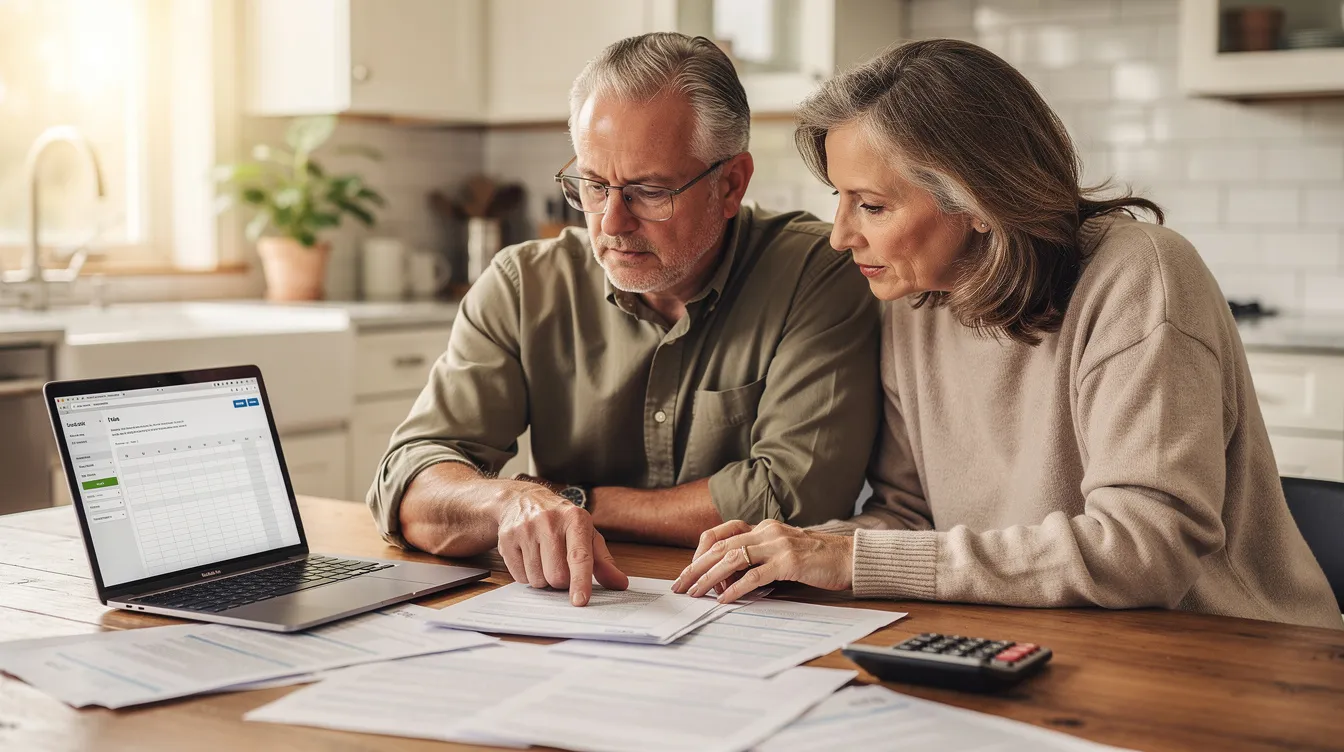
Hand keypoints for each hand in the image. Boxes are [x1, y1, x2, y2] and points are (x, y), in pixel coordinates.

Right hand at [495, 482, 627, 605]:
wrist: (522, 500)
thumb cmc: (561, 522)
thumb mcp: (586, 534)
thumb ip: (603, 561)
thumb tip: (620, 584)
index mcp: (575, 519)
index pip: (579, 556)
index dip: (580, 581)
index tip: (580, 601)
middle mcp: (549, 521)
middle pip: (557, 576)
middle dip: (561, 581)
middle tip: (561, 566)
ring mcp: (525, 529)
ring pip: (538, 580)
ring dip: (543, 579)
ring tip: (543, 558)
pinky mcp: (506, 539)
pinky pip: (520, 577)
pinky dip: (527, 575)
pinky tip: (529, 557)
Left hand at [670, 519, 853, 602]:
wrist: (849, 558)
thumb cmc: (817, 559)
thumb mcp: (782, 552)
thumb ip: (758, 559)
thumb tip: (728, 578)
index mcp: (763, 527)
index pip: (721, 534)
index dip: (701, 552)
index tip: (688, 571)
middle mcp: (767, 531)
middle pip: (720, 547)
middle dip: (696, 567)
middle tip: (680, 585)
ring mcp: (777, 545)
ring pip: (732, 559)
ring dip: (709, 578)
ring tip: (695, 593)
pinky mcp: (789, 561)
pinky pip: (754, 576)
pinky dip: (735, 588)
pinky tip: (723, 599)